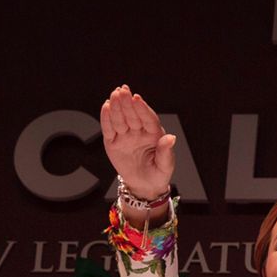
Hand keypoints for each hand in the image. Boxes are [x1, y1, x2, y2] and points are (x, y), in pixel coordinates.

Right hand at [101, 85, 175, 204]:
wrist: (144, 186)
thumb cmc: (158, 174)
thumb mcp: (165, 166)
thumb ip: (166, 152)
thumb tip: (171, 138)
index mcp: (154, 134)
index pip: (148, 119)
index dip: (142, 108)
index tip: (137, 98)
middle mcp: (139, 131)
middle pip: (132, 115)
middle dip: (128, 103)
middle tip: (123, 90)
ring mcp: (125, 135)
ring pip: (120, 119)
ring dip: (117, 107)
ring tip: (114, 95)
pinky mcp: (113, 142)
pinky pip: (109, 129)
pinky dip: (106, 118)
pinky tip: (106, 107)